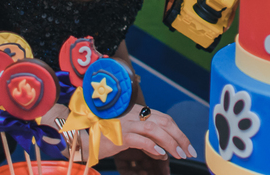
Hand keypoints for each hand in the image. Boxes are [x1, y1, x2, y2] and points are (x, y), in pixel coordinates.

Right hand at [65, 106, 196, 162]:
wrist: (81, 137)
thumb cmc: (104, 138)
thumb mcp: (128, 137)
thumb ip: (145, 141)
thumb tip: (163, 152)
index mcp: (137, 113)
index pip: (164, 118)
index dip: (178, 131)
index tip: (187, 145)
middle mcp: (133, 115)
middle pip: (164, 122)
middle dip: (180, 137)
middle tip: (189, 151)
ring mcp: (126, 124)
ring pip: (155, 129)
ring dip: (170, 142)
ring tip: (179, 154)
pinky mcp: (118, 135)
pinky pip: (139, 139)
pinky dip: (152, 146)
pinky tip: (161, 155)